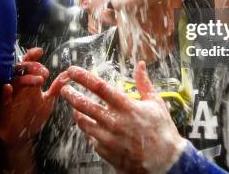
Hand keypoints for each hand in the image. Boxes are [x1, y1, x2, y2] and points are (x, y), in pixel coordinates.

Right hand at [0, 48, 67, 150]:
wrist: (21, 137)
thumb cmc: (32, 116)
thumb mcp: (47, 101)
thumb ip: (56, 88)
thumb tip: (67, 75)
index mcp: (29, 83)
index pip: (29, 65)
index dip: (32, 56)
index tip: (40, 51)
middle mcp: (20, 86)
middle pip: (21, 68)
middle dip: (32, 67)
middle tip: (44, 72)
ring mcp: (12, 96)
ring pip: (15, 81)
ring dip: (26, 78)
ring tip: (39, 81)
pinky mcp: (5, 107)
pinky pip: (3, 97)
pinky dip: (5, 91)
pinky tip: (8, 87)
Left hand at [61, 63, 185, 173]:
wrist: (165, 163)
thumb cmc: (162, 132)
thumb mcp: (156, 103)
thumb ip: (144, 83)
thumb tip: (140, 65)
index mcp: (126, 107)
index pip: (99, 87)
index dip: (83, 77)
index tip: (72, 70)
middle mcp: (114, 121)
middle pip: (84, 105)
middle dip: (71, 94)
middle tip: (64, 88)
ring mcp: (108, 138)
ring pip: (83, 122)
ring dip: (76, 112)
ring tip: (73, 106)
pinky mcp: (105, 151)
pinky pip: (90, 137)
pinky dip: (88, 130)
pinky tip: (90, 125)